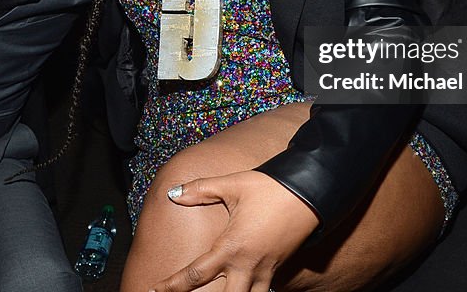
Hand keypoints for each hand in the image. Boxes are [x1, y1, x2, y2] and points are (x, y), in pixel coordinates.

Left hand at [150, 170, 319, 291]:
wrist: (310, 191)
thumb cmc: (269, 188)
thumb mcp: (232, 185)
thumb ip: (200, 190)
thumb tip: (174, 194)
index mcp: (231, 248)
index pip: (195, 275)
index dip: (172, 286)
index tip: (155, 291)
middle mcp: (248, 265)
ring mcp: (266, 270)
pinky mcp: (279, 267)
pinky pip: (264, 290)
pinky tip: (244, 290)